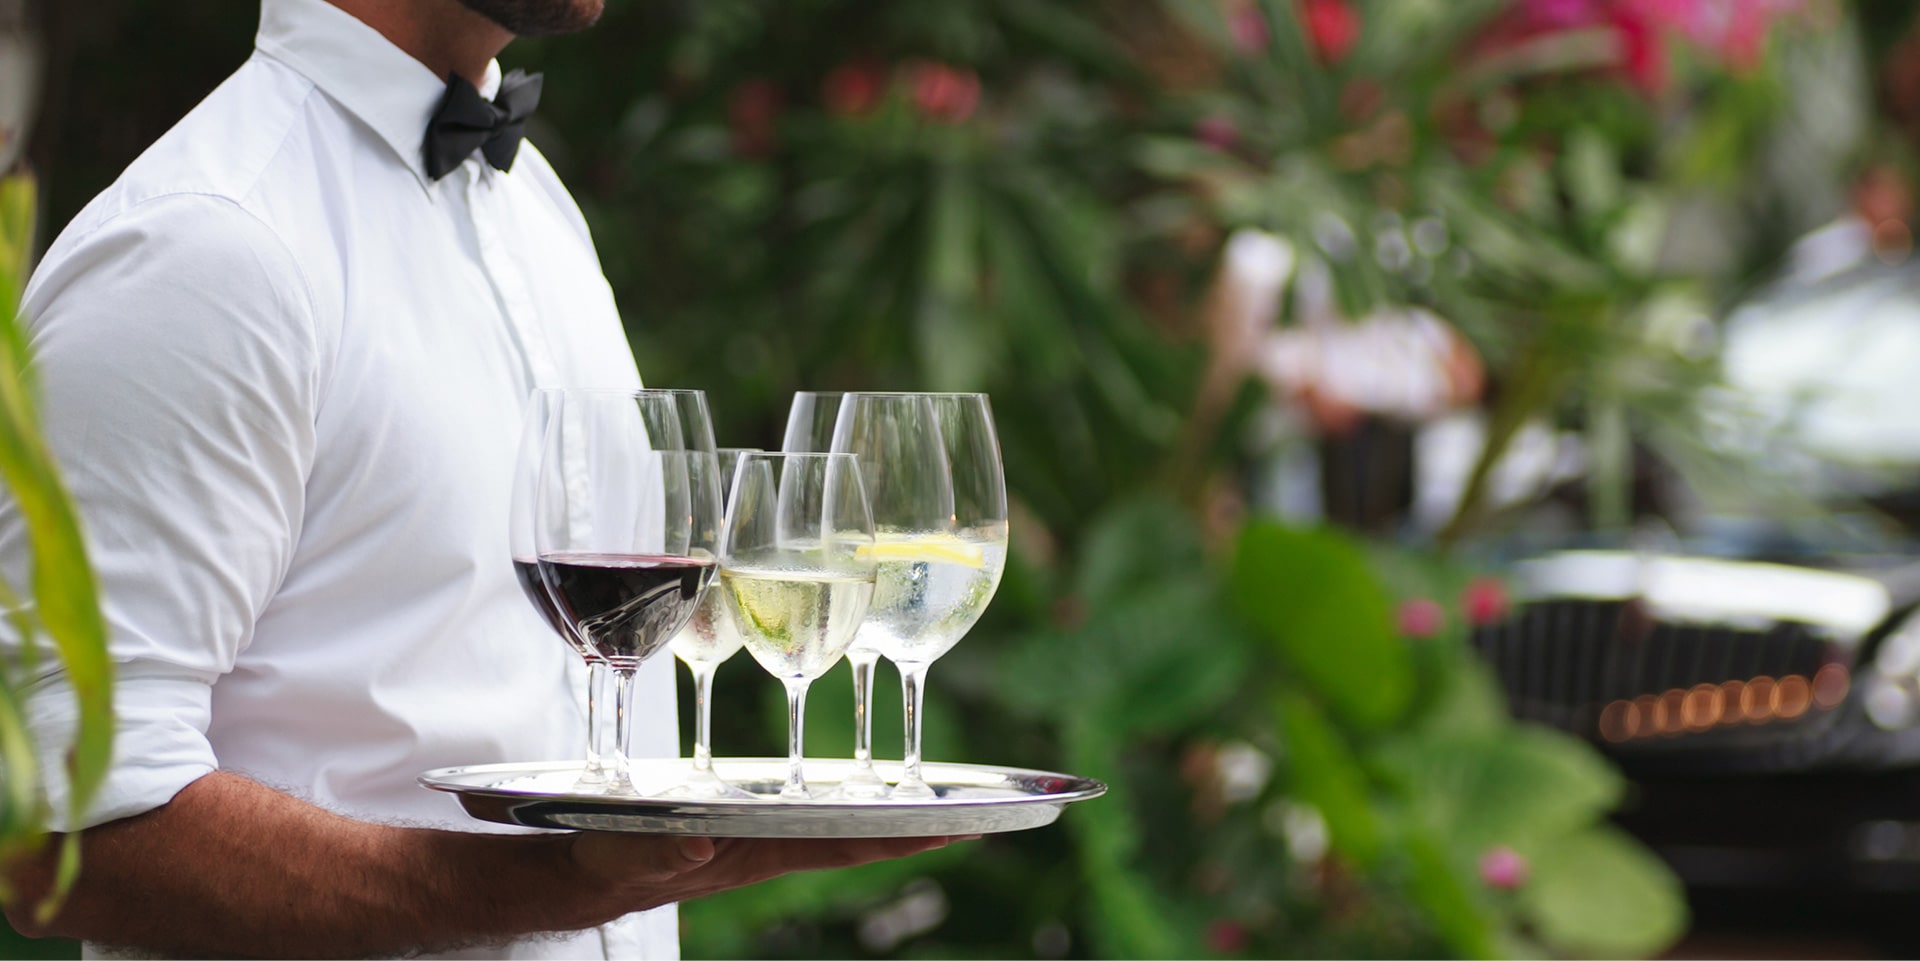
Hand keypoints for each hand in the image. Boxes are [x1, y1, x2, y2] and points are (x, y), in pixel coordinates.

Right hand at [567, 832, 972, 916]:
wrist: (585, 871)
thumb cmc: (607, 861)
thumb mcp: (624, 853)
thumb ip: (658, 849)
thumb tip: (698, 844)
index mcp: (755, 852)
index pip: (842, 843)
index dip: (899, 835)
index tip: (956, 829)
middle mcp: (772, 843)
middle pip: (861, 834)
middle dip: (920, 825)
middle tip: (985, 814)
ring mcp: (764, 833)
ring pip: (844, 824)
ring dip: (894, 814)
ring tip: (951, 802)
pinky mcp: (748, 821)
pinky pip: (814, 812)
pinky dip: (852, 802)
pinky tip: (876, 791)